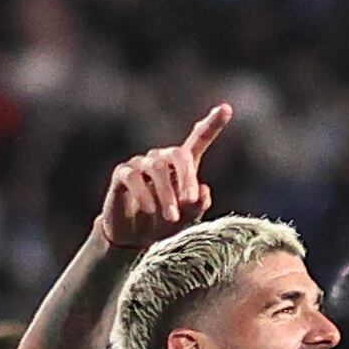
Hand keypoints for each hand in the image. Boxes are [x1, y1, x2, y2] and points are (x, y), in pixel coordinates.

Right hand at [101, 103, 229, 251]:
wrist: (135, 240)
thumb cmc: (165, 224)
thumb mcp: (188, 219)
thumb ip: (198, 206)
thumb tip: (203, 191)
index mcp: (182, 165)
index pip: (198, 139)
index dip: (212, 124)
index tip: (226, 109)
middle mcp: (161, 158)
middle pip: (178, 155)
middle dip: (187, 178)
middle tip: (190, 202)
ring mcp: (140, 164)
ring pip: (157, 168)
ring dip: (166, 194)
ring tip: (171, 218)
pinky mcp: (122, 174)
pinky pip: (133, 177)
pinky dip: (143, 195)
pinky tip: (149, 210)